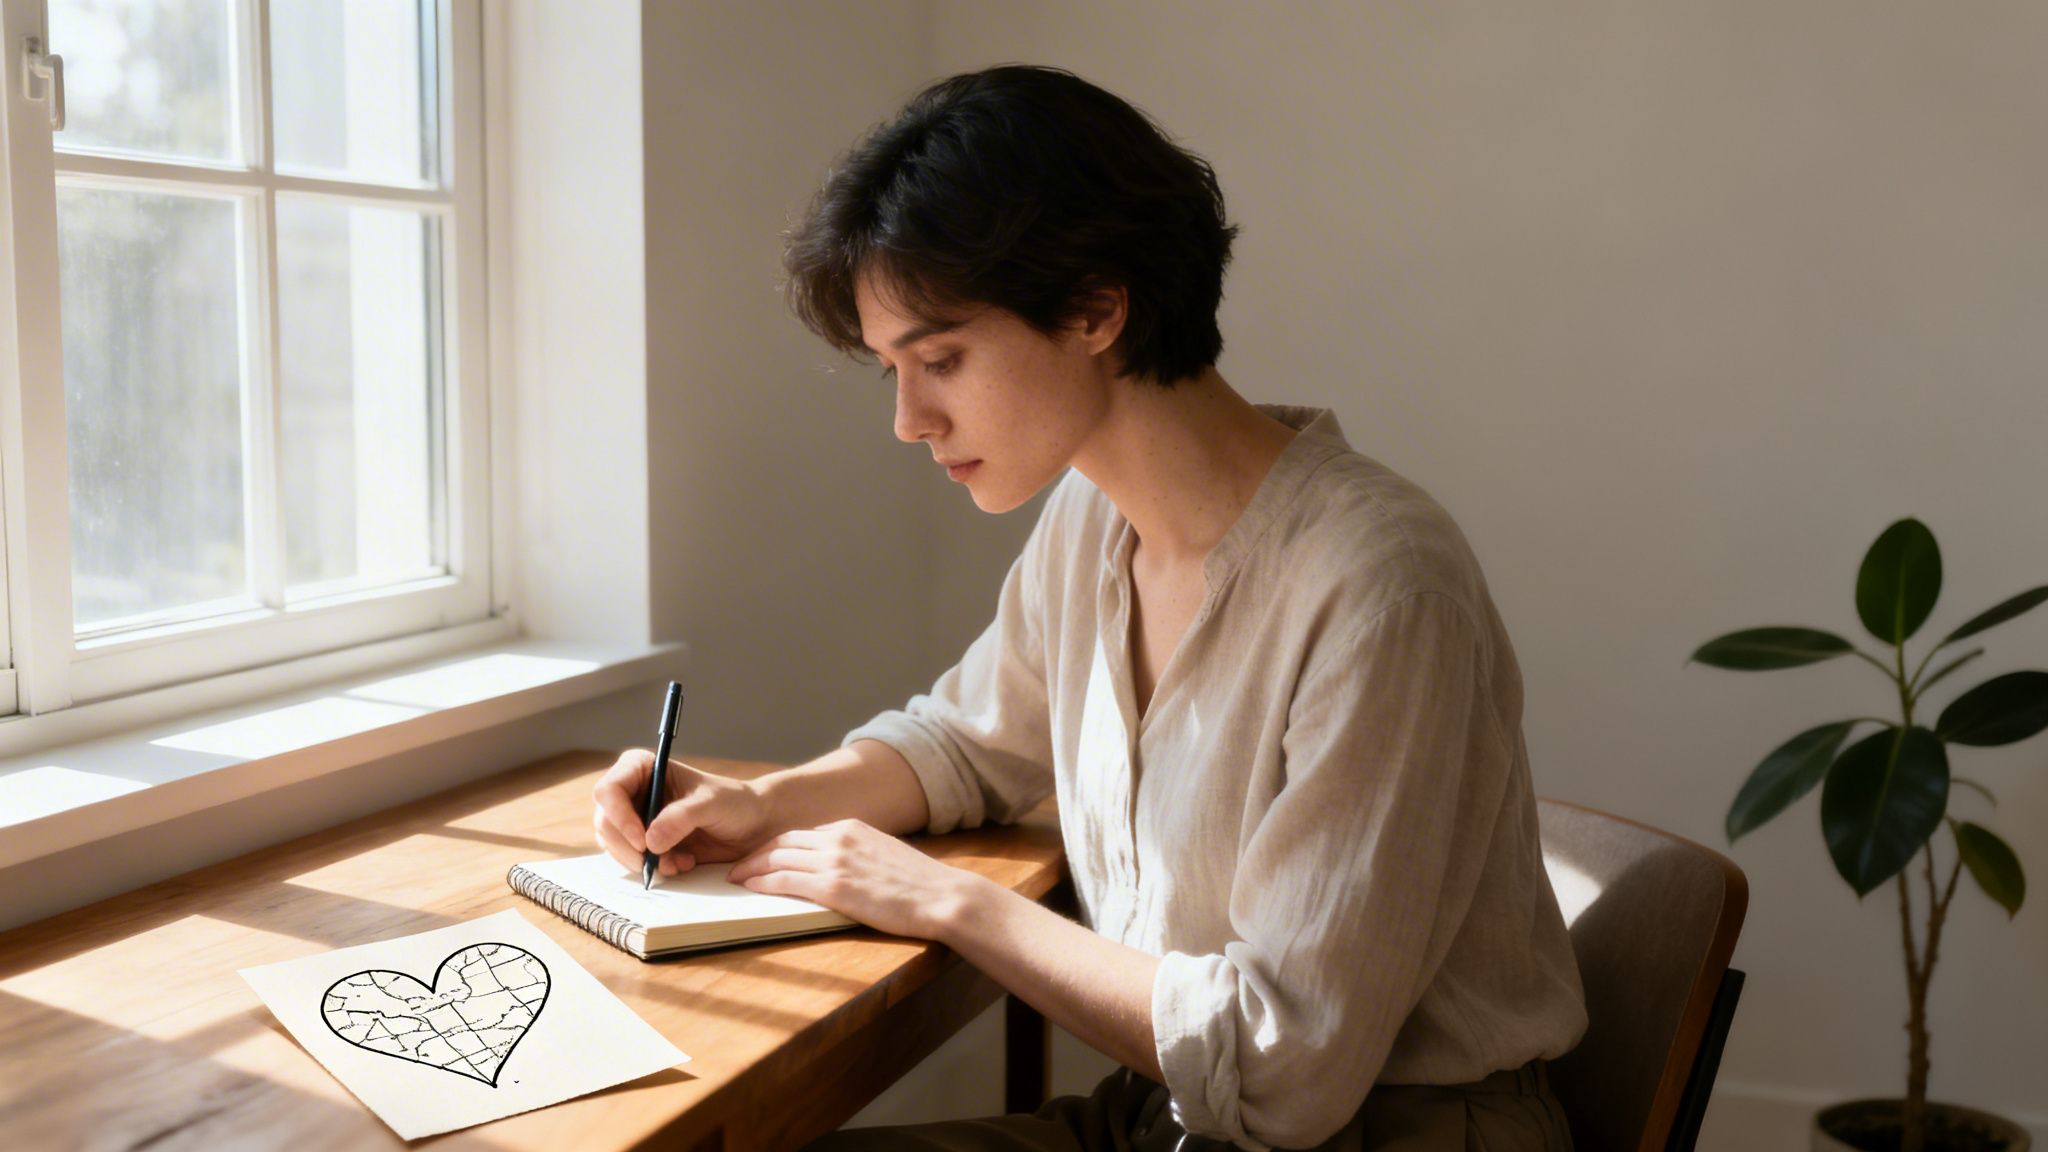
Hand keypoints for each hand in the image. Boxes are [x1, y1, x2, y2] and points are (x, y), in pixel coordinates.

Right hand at [591, 749, 774, 876]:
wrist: (753, 825)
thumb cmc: (734, 802)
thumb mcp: (711, 804)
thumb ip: (681, 818)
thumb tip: (649, 842)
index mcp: (644, 769)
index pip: (609, 789)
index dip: (618, 816)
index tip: (641, 839)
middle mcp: (635, 793)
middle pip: (605, 821)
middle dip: (626, 846)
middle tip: (652, 861)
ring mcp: (637, 819)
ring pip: (613, 844)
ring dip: (641, 860)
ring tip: (677, 861)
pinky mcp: (646, 843)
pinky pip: (631, 860)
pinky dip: (653, 868)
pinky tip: (682, 863)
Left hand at [726, 819, 989, 940]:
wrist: (941, 896)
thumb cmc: (919, 885)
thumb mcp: (884, 854)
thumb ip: (858, 853)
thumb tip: (840, 866)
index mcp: (852, 827)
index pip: (800, 833)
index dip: (774, 845)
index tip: (760, 856)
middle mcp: (839, 837)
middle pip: (782, 841)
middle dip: (755, 854)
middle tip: (737, 866)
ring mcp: (836, 861)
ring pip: (778, 857)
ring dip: (751, 867)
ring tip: (736, 878)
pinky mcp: (835, 887)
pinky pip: (786, 879)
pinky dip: (763, 881)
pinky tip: (751, 887)